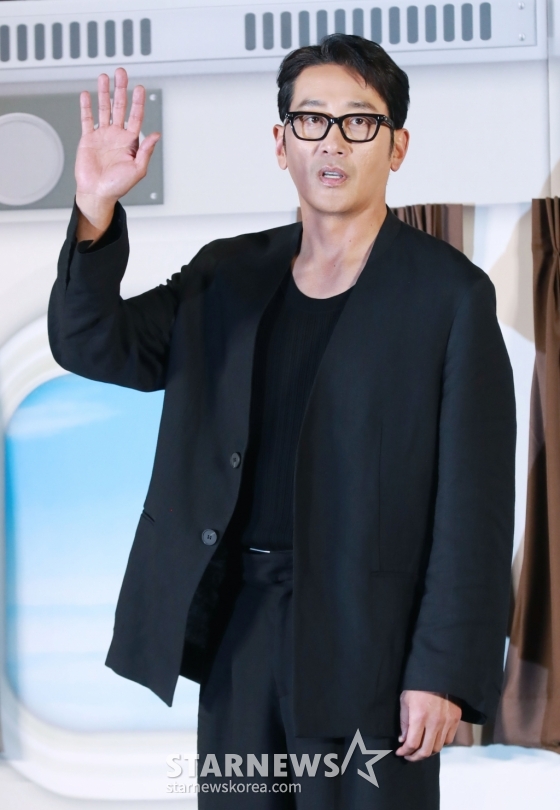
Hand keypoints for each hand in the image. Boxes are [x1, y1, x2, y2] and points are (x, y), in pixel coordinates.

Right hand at [75, 67, 160, 240]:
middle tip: (121, 73)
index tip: (139, 88)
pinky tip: (86, 94)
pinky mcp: (88, 139)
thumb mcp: (138, 170)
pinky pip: (87, 119)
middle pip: (119, 107)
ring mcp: (102, 135)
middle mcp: (117, 136)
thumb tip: (156, 134)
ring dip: (104, 93)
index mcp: (131, 142)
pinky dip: (86, 106)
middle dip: (121, 89)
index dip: (138, 102)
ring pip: (104, 108)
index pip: (136, 116)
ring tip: (104, 77)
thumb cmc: (118, 186)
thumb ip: (146, 151)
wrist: (97, 193)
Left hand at [395, 690, 461, 760]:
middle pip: (426, 750)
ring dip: (428, 752)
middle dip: (415, 757)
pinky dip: (440, 744)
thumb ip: (404, 722)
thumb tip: (403, 740)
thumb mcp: (405, 701)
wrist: (437, 675)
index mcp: (419, 716)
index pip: (413, 743)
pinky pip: (448, 740)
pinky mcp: (455, 720)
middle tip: (409, 756)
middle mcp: (434, 722)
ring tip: (420, 749)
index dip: (405, 751)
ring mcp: (447, 722)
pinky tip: (433, 740)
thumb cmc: (417, 687)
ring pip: (438, 748)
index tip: (400, 752)